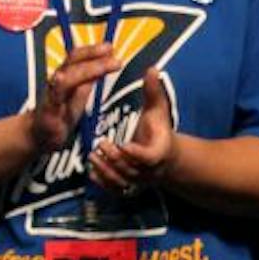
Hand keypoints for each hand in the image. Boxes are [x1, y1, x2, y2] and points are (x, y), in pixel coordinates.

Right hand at [29, 42, 116, 153]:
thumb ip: (89, 79)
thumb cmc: (60, 114)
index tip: (109, 47)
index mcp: (66, 77)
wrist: (39, 134)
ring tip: (104, 66)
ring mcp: (52, 95)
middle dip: (92, 54)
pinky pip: (54, 97)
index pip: (77, 57)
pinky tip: (61, 79)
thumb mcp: (78, 95)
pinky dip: (59, 87)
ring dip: (86, 70)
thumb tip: (105, 63)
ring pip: (67, 78)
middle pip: (72, 62)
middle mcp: (57, 82)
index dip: (92, 50)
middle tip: (111, 50)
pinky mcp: (49, 112)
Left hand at [91, 70, 179, 194]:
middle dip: (114, 159)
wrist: (166, 157)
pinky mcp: (130, 187)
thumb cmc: (159, 130)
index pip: (149, 157)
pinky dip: (103, 183)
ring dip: (105, 171)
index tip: (124, 145)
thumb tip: (152, 68)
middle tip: (100, 145)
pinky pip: (116, 191)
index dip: (137, 153)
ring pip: (122, 183)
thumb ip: (154, 91)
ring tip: (92, 156)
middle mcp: (150, 170)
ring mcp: (139, 181)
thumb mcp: (157, 110)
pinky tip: (92, 171)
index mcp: (159, 151)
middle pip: (131, 170)